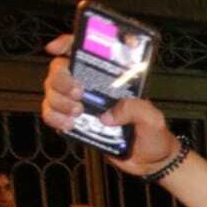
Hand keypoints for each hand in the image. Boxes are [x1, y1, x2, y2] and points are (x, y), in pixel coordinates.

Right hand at [40, 35, 178, 176]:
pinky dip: (54, 117)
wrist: (150, 161)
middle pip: (59, 70)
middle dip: (61, 79)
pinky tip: (69, 125)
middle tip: (78, 94)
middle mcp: (92, 88)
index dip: (66, 45)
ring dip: (58, 100)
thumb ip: (136, 110)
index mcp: (111, 79)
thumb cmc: (154, 135)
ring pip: (52, 92)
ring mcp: (81, 104)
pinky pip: (51, 114)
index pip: (84, 54)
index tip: (56, 49)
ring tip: (78, 113)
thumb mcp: (152, 118)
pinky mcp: (75, 123)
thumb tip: (109, 115)